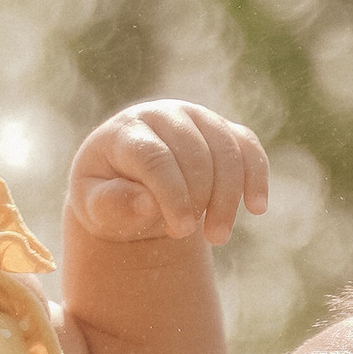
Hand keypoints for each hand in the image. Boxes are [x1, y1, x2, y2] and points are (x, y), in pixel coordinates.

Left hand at [68, 102, 267, 248]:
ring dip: (229, 196)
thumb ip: (111, 204)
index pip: (155, 158)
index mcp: (125, 131)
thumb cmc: (109, 196)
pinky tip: (257, 208)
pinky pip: (247, 146)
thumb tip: (146, 202)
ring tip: (219, 236)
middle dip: (202, 200)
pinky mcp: (222, 128)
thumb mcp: (96, 207)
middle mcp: (163, 114)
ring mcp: (196, 117)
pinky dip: (256, 175)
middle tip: (201, 239)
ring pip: (225, 150)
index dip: (172, 195)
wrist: (130, 182)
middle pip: (195, 154)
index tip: (181, 231)